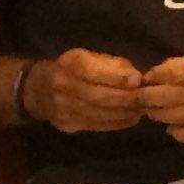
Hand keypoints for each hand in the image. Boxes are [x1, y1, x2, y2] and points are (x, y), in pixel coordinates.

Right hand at [26, 48, 146, 133]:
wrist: (38, 88)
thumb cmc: (73, 69)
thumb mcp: (91, 58)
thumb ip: (115, 67)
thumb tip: (137, 80)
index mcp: (70, 63)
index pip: (93, 72)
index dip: (117, 78)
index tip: (137, 81)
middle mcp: (62, 85)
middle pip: (98, 96)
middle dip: (125, 99)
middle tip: (145, 100)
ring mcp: (61, 107)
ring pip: (98, 114)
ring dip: (123, 114)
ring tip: (140, 111)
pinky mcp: (65, 123)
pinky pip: (95, 125)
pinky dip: (116, 123)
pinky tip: (129, 119)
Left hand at [139, 50, 183, 143]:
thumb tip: (156, 73)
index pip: (174, 72)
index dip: (153, 77)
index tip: (144, 80)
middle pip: (170, 96)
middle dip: (148, 98)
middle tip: (140, 99)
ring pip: (177, 116)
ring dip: (159, 115)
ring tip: (153, 113)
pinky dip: (178, 133)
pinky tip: (172, 128)